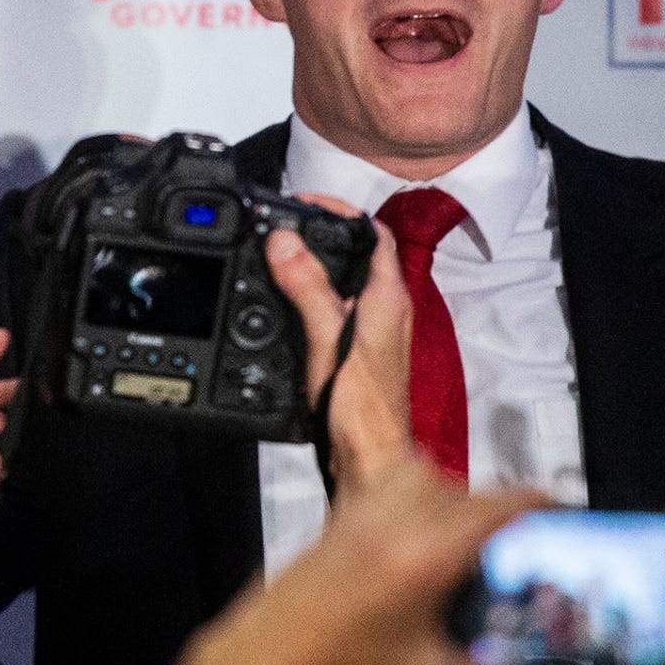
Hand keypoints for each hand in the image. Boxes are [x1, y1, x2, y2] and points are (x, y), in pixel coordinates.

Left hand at [157, 457, 527, 664]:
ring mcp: (372, 508)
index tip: (559, 510)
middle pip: (476, 492)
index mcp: (427, 558)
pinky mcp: (350, 506)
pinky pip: (401, 474)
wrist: (275, 648)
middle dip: (504, 515)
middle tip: (514, 545)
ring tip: (467, 537)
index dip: (540, 504)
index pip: (500, 508)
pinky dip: (424, 487)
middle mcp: (401, 521)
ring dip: (462, 499)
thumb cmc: (338, 659)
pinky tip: (426, 520)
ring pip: (439, 475)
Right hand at [268, 194, 412, 481]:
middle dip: (320, 237)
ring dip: (313, 268)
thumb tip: (285, 242)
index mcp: (386, 298)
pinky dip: (310, 298)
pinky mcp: (357, 353)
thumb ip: (307, 287)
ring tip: (277, 257)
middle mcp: (385, 311)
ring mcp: (373, 333)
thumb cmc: (361, 408)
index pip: (373, 234)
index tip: (305, 204)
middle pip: (356, 256)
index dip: (342, 211)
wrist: (369, 460)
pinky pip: (334, 310)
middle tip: (282, 228)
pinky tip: (285, 306)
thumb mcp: (326, 338)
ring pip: (343, 284)